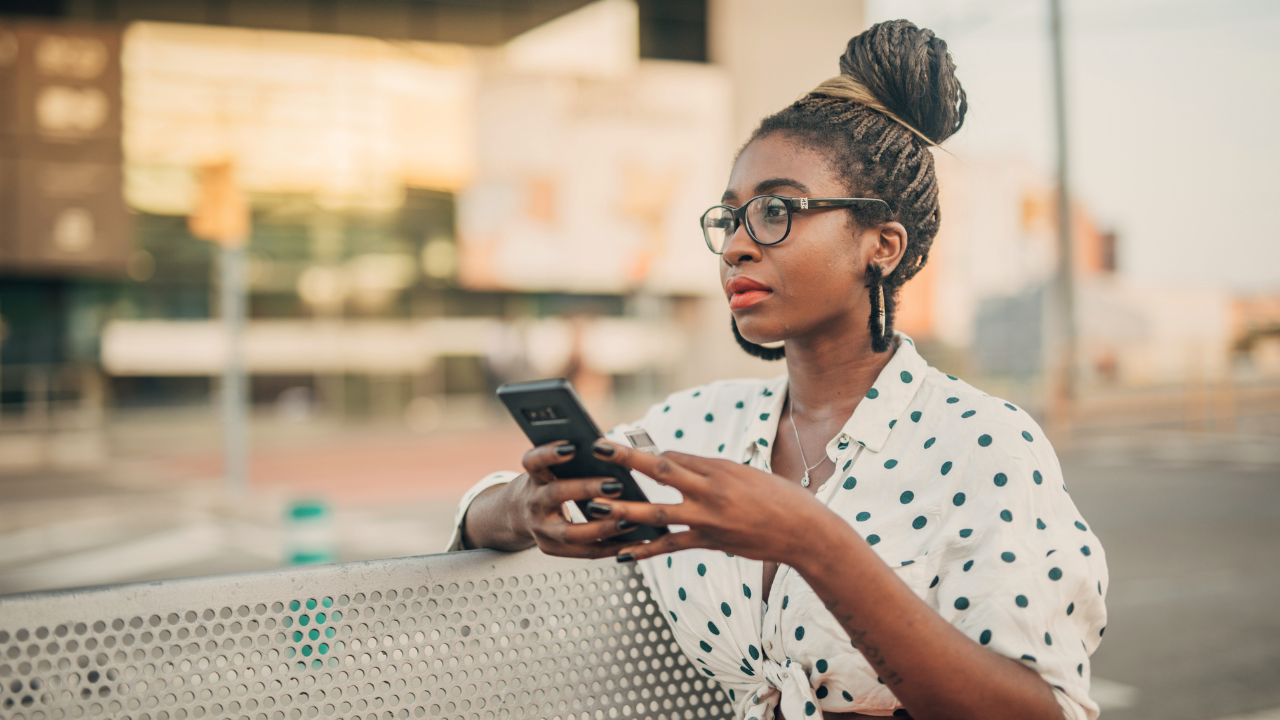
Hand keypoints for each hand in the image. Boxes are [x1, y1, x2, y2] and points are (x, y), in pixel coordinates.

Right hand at [511, 441, 644, 557]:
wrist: (518, 513)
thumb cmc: (547, 483)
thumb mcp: (550, 469)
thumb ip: (573, 463)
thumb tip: (613, 452)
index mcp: (533, 477)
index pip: (533, 462)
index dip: (549, 454)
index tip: (572, 447)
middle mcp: (533, 503)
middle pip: (556, 494)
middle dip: (586, 489)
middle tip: (616, 484)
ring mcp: (540, 529)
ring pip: (570, 534)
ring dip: (603, 528)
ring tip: (630, 521)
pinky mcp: (551, 548)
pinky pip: (584, 552)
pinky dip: (610, 548)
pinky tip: (633, 542)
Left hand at [587, 440, 834, 563]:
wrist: (805, 532)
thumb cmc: (779, 498)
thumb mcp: (746, 474)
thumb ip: (711, 472)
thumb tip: (680, 467)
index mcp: (720, 468)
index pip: (674, 456)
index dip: (647, 454)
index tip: (622, 448)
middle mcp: (711, 490)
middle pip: (661, 470)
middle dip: (627, 459)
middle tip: (598, 449)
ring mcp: (708, 519)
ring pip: (657, 511)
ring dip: (624, 507)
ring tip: (595, 503)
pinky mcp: (710, 542)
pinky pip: (671, 545)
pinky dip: (646, 549)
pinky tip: (623, 553)